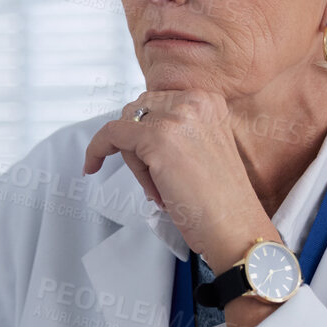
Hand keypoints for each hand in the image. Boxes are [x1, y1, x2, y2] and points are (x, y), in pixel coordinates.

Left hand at [82, 89, 276, 273]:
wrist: (234, 226)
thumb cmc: (221, 199)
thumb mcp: (203, 147)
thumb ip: (178, 130)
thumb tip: (135, 130)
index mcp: (208, 100)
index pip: (157, 102)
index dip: (146, 131)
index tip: (138, 151)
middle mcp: (193, 101)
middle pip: (139, 111)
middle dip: (139, 145)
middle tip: (160, 181)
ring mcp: (175, 118)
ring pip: (127, 126)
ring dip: (134, 159)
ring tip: (161, 188)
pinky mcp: (156, 138)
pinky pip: (111, 135)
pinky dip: (97, 149)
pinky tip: (91, 166)